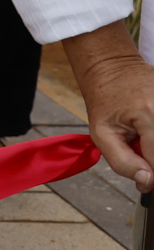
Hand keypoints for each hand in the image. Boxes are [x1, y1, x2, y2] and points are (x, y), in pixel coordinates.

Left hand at [64, 22, 153, 190]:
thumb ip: (122, 162)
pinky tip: (150, 129)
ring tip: (145, 137)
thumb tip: (147, 182)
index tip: (146, 179)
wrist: (112, 67)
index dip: (152, 175)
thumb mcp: (101, 133)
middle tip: (144, 152)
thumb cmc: (104, 100)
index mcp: (149, 115)